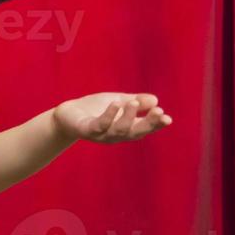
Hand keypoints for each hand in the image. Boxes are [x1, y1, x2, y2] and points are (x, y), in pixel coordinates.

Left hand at [54, 92, 172, 142]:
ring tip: (133, 103)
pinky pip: (100, 125)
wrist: (67, 114)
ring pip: (119, 130)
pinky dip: (109, 115)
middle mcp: (116, 134)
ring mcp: (102, 134)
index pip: (145, 128)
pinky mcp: (87, 130)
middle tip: (159, 112)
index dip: (156, 124)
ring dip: (128, 117)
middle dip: (148, 123)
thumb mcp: (118, 102)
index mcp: (126, 128)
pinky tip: (115, 104)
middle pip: (136, 132)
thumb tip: (155, 100)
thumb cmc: (95, 109)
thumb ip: (136, 102)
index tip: (167, 118)